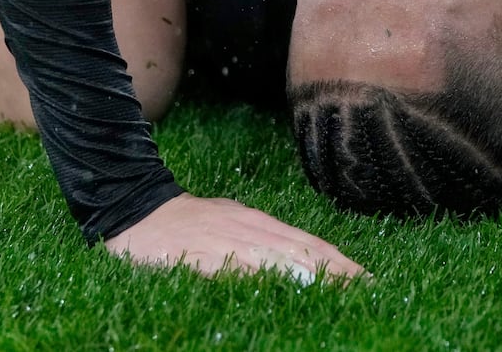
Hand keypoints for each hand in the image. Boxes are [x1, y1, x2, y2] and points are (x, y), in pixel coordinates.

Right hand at [103, 193, 365, 281]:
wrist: (133, 207)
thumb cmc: (184, 221)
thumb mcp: (228, 223)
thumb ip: (258, 241)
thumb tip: (293, 261)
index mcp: (257, 224)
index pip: (310, 245)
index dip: (340, 264)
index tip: (368, 282)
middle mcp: (249, 230)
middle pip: (304, 253)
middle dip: (338, 273)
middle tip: (368, 292)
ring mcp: (227, 243)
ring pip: (280, 261)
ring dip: (313, 277)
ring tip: (342, 295)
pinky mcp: (203, 257)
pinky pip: (240, 271)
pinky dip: (265, 282)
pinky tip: (285, 292)